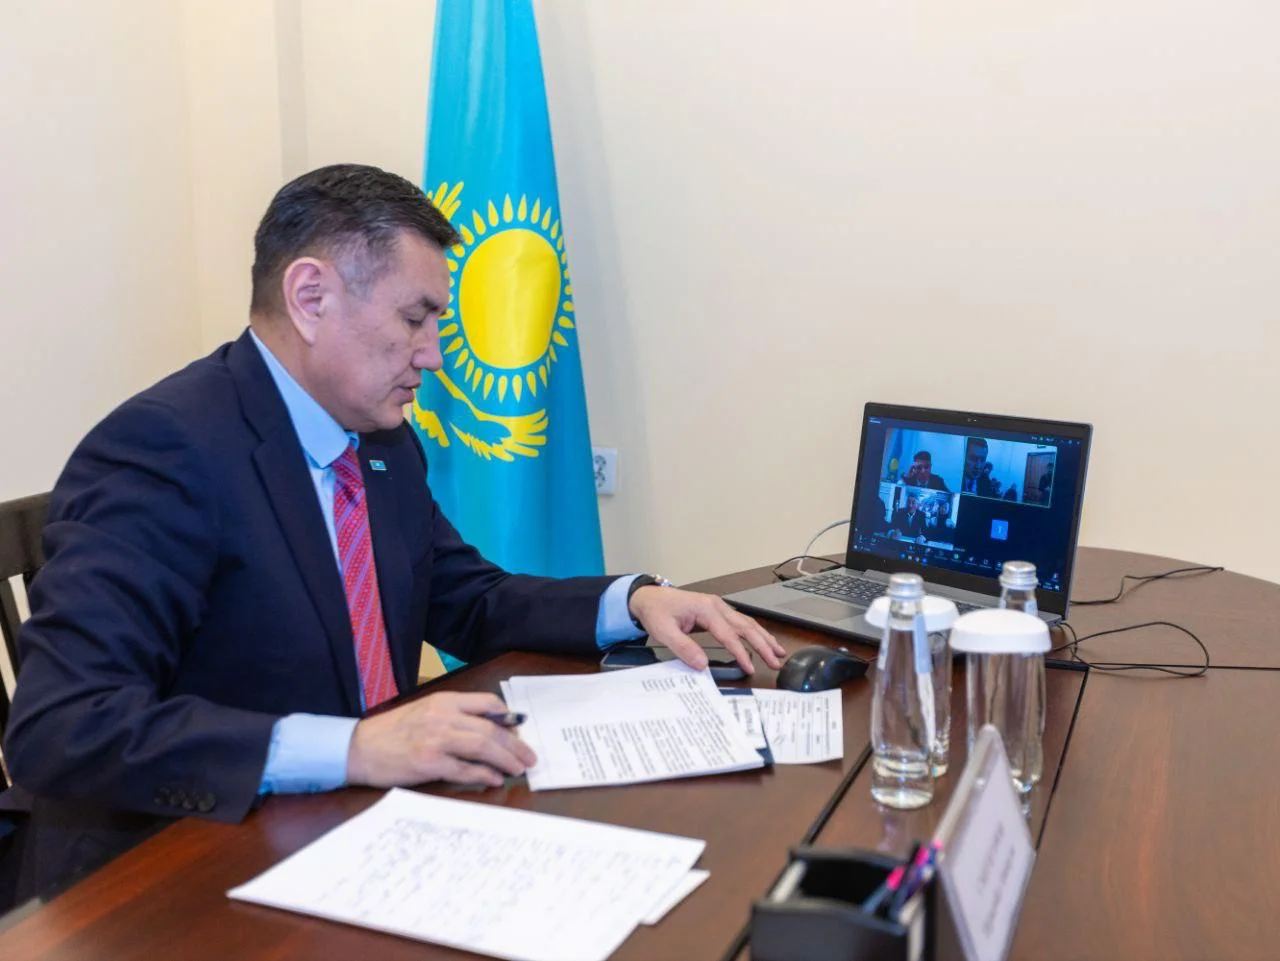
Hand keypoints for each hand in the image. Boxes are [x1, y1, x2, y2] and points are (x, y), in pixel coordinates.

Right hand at [346, 691, 535, 788]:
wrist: (358, 748)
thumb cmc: (392, 731)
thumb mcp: (425, 712)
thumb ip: (454, 715)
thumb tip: (490, 726)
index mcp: (444, 701)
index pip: (488, 703)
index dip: (509, 717)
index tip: (520, 730)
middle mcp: (443, 716)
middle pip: (491, 728)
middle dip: (515, 744)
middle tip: (529, 757)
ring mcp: (436, 739)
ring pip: (483, 746)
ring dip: (506, 759)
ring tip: (519, 768)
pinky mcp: (429, 763)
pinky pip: (465, 769)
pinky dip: (484, 774)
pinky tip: (495, 779)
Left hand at [628, 585, 785, 673]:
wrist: (648, 597)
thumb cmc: (656, 612)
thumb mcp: (664, 631)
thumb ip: (683, 647)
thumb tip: (702, 664)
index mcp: (706, 609)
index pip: (729, 635)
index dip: (740, 653)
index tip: (750, 668)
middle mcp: (717, 606)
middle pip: (745, 626)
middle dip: (762, 644)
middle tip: (776, 661)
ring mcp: (718, 607)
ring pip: (747, 622)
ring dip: (763, 637)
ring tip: (778, 651)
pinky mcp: (717, 612)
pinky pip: (740, 622)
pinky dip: (754, 632)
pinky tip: (763, 640)